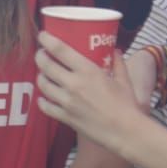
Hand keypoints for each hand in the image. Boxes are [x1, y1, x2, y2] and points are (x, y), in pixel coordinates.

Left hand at [34, 33, 149, 159]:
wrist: (125, 132)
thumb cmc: (127, 105)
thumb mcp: (123, 80)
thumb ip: (117, 63)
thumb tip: (114, 50)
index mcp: (87, 71)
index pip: (60, 50)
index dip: (47, 40)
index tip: (43, 35)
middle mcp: (73, 84)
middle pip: (46, 65)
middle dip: (40, 56)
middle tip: (42, 54)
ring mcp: (67, 102)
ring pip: (43, 85)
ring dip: (40, 76)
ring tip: (43, 74)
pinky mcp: (65, 117)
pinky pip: (45, 107)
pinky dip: (42, 101)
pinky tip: (44, 98)